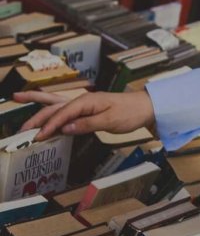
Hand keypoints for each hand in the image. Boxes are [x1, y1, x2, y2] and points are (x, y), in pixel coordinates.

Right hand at [11, 88, 155, 139]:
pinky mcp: (86, 109)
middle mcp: (82, 100)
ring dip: (37, 104)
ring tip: (18, 98)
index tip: (38, 136)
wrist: (145, 107)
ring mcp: (83, 104)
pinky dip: (51, 112)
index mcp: (86, 101)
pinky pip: (64, 110)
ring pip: (56, 103)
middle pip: (53, 106)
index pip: (63, 114)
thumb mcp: (110, 121)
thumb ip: (87, 124)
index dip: (50, 125)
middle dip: (35, 115)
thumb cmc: (130, 112)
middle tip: (21, 127)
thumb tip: (66, 129)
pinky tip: (43, 114)